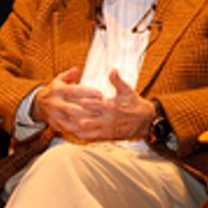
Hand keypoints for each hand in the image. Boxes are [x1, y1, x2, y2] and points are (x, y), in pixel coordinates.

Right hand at [31, 68, 103, 138]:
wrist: (38, 104)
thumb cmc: (55, 90)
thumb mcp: (59, 79)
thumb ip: (68, 75)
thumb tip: (76, 70)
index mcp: (57, 90)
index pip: (73, 91)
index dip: (87, 92)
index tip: (100, 94)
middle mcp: (55, 103)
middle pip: (71, 108)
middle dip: (87, 110)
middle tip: (101, 110)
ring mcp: (54, 115)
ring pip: (69, 121)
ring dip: (83, 122)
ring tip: (96, 121)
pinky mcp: (55, 124)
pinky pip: (67, 129)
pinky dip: (77, 131)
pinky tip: (88, 130)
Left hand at [33, 68, 154, 141]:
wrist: (146, 121)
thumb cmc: (135, 104)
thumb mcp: (128, 91)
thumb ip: (118, 81)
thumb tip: (112, 70)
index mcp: (111, 106)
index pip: (91, 104)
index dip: (79, 101)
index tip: (68, 98)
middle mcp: (107, 119)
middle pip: (85, 118)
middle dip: (74, 115)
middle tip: (62, 111)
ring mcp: (106, 129)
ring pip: (86, 129)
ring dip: (74, 126)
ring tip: (63, 121)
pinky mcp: (106, 136)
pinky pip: (90, 138)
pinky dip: (80, 135)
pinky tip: (72, 131)